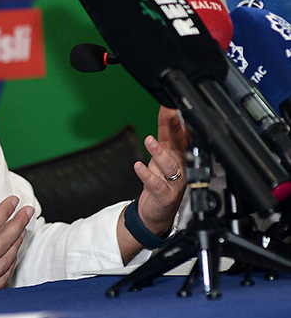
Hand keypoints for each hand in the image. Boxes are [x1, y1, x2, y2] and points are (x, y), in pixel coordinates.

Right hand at [0, 190, 33, 311]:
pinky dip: (11, 264)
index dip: (3, 212)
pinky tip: (13, 256)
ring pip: (6, 260)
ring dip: (17, 242)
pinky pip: (2, 278)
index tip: (13, 201)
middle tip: (28, 211)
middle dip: (18, 223)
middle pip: (4, 241)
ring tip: (24, 229)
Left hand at [118, 106, 188, 261]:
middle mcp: (180, 167)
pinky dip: (147, 175)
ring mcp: (174, 182)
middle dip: (175, 130)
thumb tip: (168, 110)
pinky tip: (138, 166)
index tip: (172, 105)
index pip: (179, 134)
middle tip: (170, 115)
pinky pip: (156, 185)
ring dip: (159, 152)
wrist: (157, 212)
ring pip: (170, 166)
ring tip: (149, 140)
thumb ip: (167, 134)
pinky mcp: (164, 196)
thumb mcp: (163, 155)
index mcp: (179, 155)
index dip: (176, 120)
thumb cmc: (162, 180)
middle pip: (179, 146)